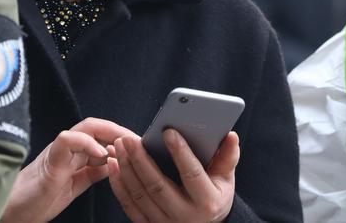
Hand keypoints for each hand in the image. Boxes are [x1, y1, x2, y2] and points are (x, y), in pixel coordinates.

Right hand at [1, 117, 133, 222]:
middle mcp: (66, 149)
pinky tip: (102, 154)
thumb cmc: (38, 200)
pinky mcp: (49, 162)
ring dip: (109, 133)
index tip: (140, 144)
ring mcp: (58, 153)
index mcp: (74, 155)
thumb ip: (94, 172)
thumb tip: (117, 162)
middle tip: (138, 140)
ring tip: (124, 145)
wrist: (11, 214)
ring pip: (85, 128)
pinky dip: (87, 143)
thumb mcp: (76, 185)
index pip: (102, 135)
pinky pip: (68, 141)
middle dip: (120, 130)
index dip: (121, 136)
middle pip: (97, 126)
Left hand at [108, 129, 239, 222]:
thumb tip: (231, 135)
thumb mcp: (227, 179)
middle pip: (157, 186)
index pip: (191, 174)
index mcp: (207, 201)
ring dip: (127, 169)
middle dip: (141, 160)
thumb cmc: (216, 195)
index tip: (168, 131)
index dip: (180, 152)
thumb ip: (228, 157)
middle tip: (129, 138)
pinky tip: (114, 165)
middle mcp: (185, 216)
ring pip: (140, 195)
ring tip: (119, 146)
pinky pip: (129, 205)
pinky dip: (119, 185)